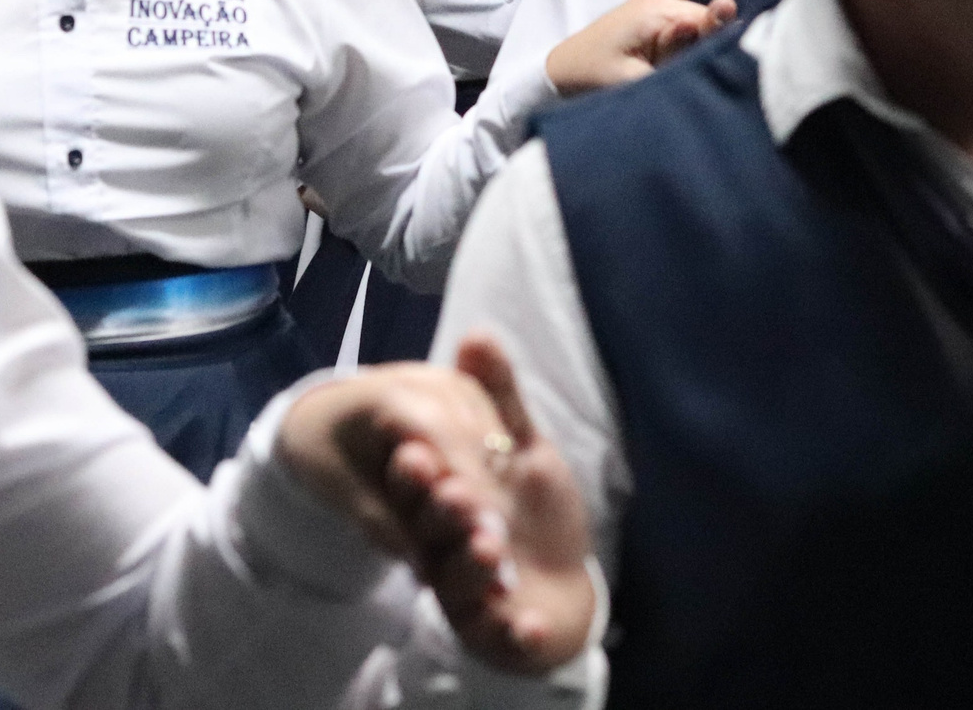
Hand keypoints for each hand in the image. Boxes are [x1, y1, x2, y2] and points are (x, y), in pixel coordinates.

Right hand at [387, 335, 598, 673]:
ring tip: (495, 552)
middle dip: (442, 511)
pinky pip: (498, 636)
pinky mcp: (489, 631)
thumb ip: (497, 396)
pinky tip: (531, 626)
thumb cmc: (529, 507)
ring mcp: (462, 590)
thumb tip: (477, 336)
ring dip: (471, 565)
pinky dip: (516, 634)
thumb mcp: (515, 444)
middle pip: (428, 528)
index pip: (418, 477)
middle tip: (461, 498)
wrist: (554, 587)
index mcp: (436, 496)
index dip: (420, 466)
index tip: (420, 453)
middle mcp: (439, 545)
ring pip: (456, 580)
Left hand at [543, 0, 736, 94]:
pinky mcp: (647, 4)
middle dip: (710, 42)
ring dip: (700, 34)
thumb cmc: (597, 79)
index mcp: (658, 12)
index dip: (722, 43)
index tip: (735, 57)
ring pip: (696, 16)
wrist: (562, 71)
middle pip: (705, 21)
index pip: (711, 24)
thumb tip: (696, 27)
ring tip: (681, 56)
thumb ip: (671, 57)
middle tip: (692, 68)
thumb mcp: (636, 77)